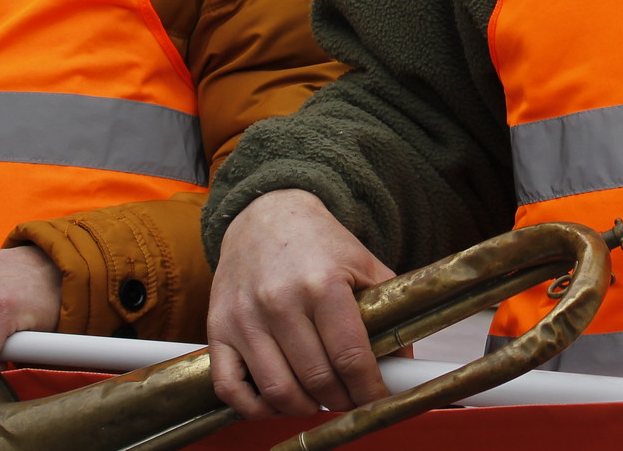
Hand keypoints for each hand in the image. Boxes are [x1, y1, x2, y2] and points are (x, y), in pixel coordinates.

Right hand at [208, 189, 397, 418]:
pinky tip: (277, 402)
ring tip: (318, 401)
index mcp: (322, 284)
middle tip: (350, 399)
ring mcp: (245, 317)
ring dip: (304, 409)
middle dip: (341, 400)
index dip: (368, 389)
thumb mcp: (363, 264)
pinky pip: (230, 388)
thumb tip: (404, 364)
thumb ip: (388, 311)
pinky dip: (256, 408)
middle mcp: (280, 301)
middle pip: (317, 379)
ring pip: (277, 390)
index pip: (350, 356)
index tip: (376, 400)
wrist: (265, 213)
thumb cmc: (318, 242)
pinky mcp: (218, 328)